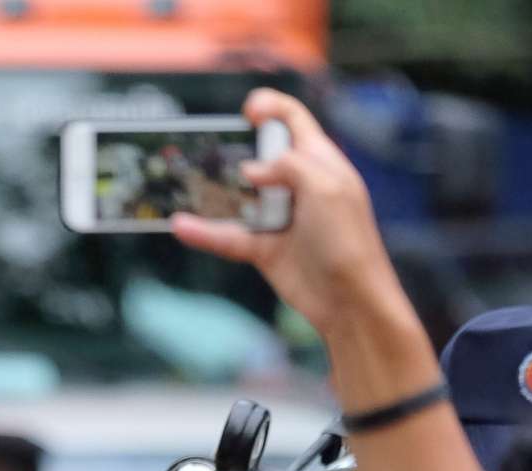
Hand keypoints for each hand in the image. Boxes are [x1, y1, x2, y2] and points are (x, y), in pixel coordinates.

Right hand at [166, 90, 408, 345]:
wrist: (350, 301)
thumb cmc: (348, 240)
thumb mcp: (326, 187)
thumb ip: (288, 165)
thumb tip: (250, 170)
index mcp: (319, 162)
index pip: (294, 122)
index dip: (271, 108)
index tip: (247, 112)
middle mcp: (297, 185)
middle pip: (259, 157)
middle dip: (233, 151)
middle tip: (208, 153)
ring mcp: (278, 218)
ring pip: (238, 198)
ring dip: (212, 191)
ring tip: (183, 184)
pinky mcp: (264, 249)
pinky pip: (228, 235)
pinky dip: (205, 231)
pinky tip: (182, 225)